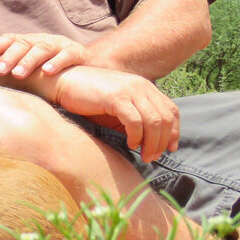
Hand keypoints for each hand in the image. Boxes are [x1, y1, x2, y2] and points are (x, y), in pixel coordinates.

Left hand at [0, 33, 90, 77]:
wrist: (89, 69)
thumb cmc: (54, 73)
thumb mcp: (34, 70)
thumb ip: (15, 73)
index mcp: (30, 42)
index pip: (10, 39)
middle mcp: (44, 39)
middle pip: (24, 44)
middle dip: (9, 57)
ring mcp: (60, 44)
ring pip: (42, 48)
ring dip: (28, 61)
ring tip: (18, 74)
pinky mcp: (77, 52)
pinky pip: (66, 56)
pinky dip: (56, 62)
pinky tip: (47, 71)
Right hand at [50, 66, 179, 162]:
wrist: (64, 82)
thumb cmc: (88, 97)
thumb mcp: (118, 106)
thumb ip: (135, 117)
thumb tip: (151, 141)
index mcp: (144, 86)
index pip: (171, 110)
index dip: (174, 131)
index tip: (170, 149)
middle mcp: (141, 85)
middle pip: (166, 118)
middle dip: (163, 141)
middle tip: (153, 157)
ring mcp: (129, 90)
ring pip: (154, 122)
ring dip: (152, 143)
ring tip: (144, 155)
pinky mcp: (116, 97)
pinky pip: (135, 122)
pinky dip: (136, 137)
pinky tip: (130, 144)